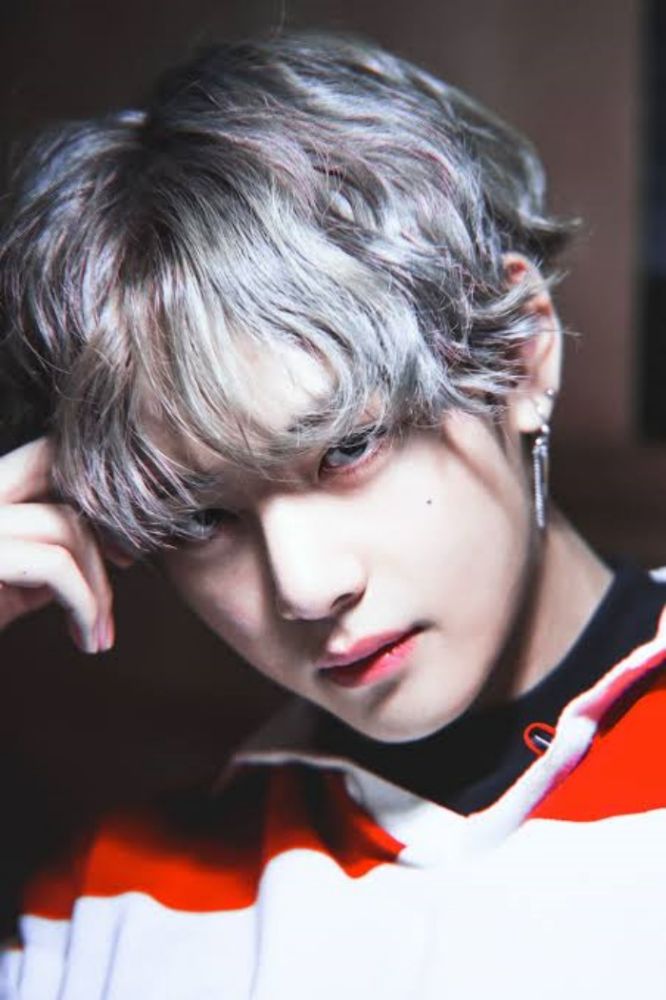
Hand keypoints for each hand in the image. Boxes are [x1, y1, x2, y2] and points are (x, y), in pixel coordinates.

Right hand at [0, 438, 118, 652]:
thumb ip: (33, 566)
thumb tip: (83, 561)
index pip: (42, 460)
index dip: (88, 493)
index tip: (115, 549)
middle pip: (56, 467)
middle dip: (104, 517)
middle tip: (126, 565)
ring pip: (66, 526)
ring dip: (99, 586)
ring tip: (97, 635)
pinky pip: (55, 567)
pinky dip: (85, 604)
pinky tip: (85, 638)